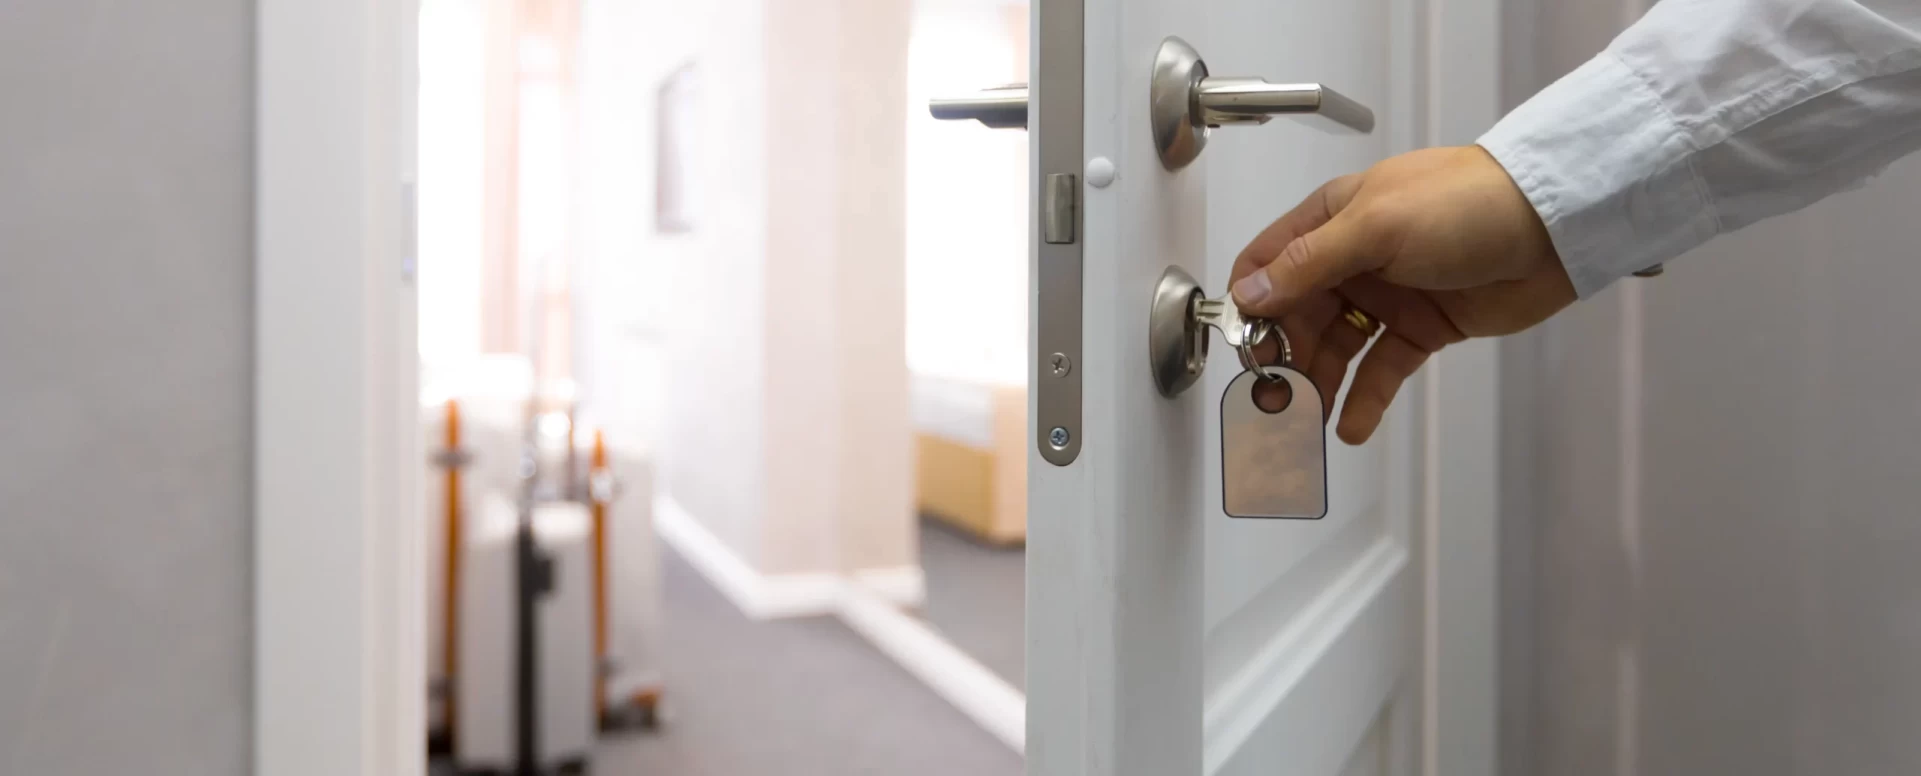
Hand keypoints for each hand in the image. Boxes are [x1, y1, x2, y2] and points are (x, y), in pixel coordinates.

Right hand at [1230, 145, 1574, 444]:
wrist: (1555, 225)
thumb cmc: (1464, 206)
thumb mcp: (1377, 227)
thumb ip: (1309, 264)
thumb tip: (1249, 295)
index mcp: (1332, 218)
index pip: (1268, 263)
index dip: (1250, 305)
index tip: (1245, 347)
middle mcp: (1352, 257)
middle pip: (1297, 314)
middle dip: (1282, 357)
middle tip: (1275, 399)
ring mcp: (1388, 295)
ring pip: (1336, 347)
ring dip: (1320, 384)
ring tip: (1309, 423)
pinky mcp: (1421, 328)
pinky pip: (1380, 369)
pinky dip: (1364, 399)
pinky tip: (1350, 427)